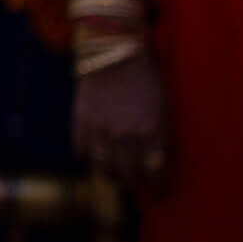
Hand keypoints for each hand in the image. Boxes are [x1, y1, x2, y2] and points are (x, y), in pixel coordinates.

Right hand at [73, 49, 166, 187]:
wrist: (111, 50)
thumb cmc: (143, 77)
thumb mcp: (162, 106)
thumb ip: (160, 135)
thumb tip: (156, 160)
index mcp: (152, 131)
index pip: (156, 173)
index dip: (158, 186)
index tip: (158, 191)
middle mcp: (126, 135)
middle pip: (129, 176)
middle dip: (134, 183)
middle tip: (135, 182)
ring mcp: (100, 130)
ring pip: (104, 168)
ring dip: (111, 173)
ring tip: (114, 170)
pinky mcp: (80, 121)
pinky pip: (82, 152)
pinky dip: (88, 156)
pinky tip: (94, 153)